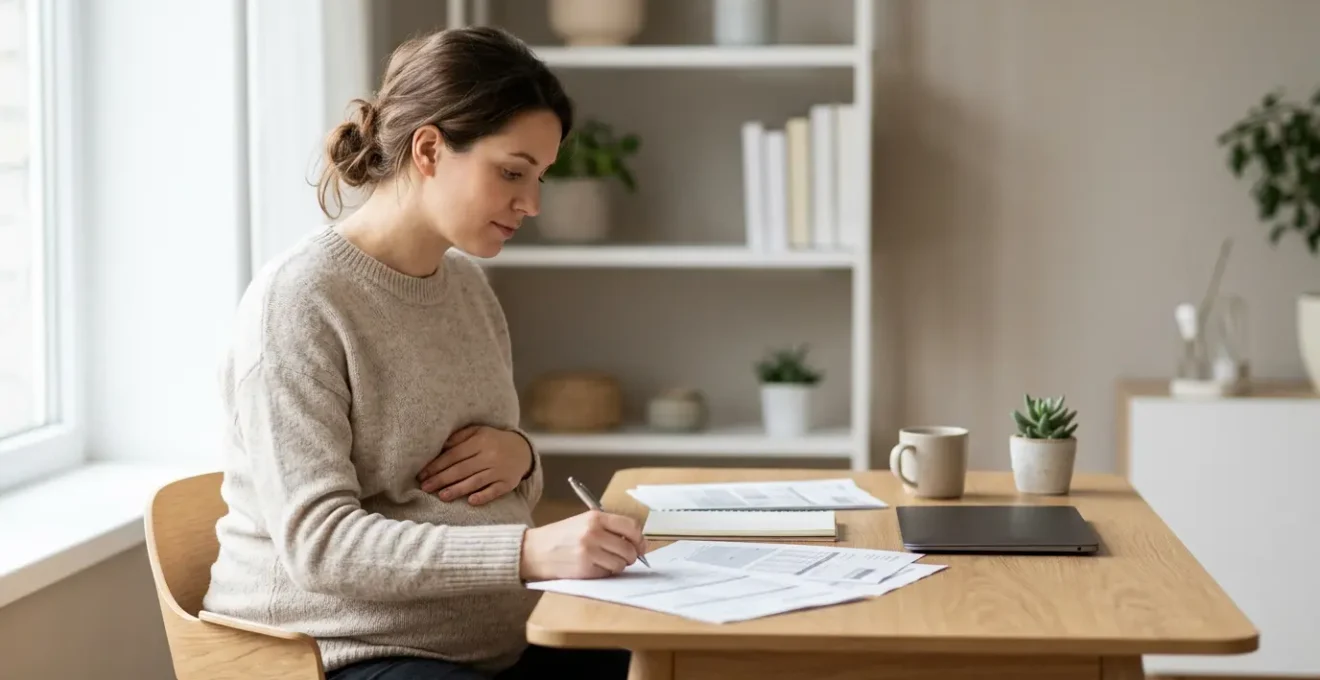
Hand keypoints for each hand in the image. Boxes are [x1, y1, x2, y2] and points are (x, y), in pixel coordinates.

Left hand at [417, 425, 532, 504]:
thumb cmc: (492, 441)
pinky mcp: (508, 483)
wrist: (522, 450)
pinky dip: (483, 496)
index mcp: (480, 441)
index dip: (436, 465)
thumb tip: (437, 447)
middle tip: (425, 487)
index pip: (454, 455)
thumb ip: (458, 437)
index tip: (422, 474)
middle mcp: (490, 455)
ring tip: (442, 496)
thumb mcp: (477, 432)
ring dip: (458, 489)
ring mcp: (500, 470)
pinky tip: (471, 501)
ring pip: (476, 481)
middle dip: (441, 479)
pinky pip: (495, 491)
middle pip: (462, 469)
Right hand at [520, 510, 645, 580]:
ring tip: (605, 562)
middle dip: (631, 556)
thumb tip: (637, 543)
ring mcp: (589, 551)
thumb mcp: (583, 522)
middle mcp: (594, 533)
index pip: (631, 527)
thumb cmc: (561, 537)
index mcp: (595, 517)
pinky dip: (605, 573)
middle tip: (623, 557)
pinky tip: (594, 567)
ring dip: (618, 566)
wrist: (533, 550)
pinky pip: (608, 573)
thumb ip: (609, 528)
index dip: (640, 539)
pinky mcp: (585, 569)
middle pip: (629, 549)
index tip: (640, 546)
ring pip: (621, 563)